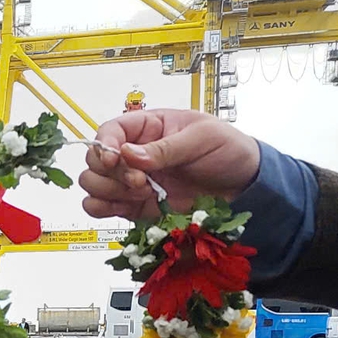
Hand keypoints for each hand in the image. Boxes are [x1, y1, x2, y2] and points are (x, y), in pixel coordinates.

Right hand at [79, 108, 261, 219]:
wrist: (245, 187)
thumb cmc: (228, 151)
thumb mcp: (202, 138)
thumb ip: (165, 147)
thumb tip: (129, 154)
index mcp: (147, 128)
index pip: (109, 131)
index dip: (103, 146)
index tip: (114, 159)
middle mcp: (133, 154)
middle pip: (94, 161)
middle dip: (111, 173)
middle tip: (140, 181)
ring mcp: (131, 181)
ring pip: (92, 185)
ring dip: (109, 191)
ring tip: (143, 193)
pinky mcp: (133, 206)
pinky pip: (100, 208)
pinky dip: (105, 208)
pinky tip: (132, 205)